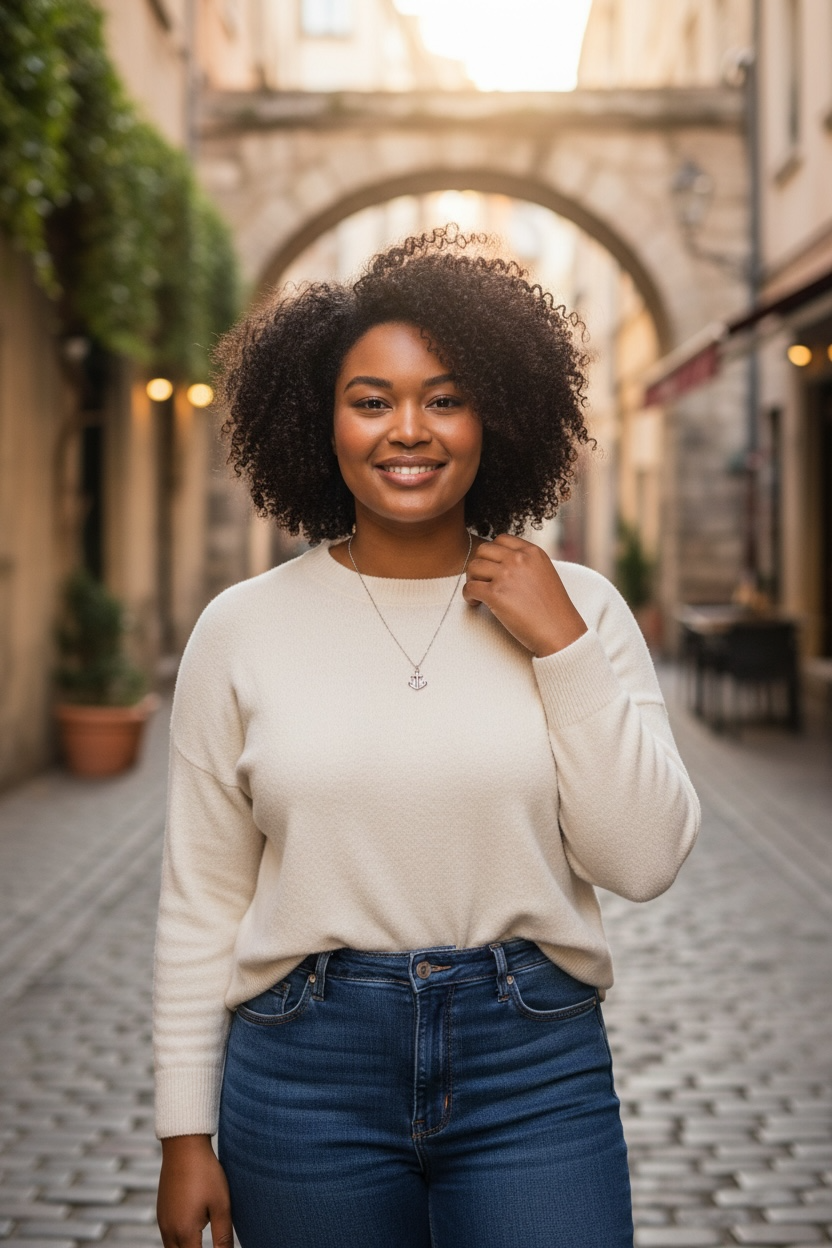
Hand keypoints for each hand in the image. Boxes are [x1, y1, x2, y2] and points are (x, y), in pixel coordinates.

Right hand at [157, 1135, 232, 1247]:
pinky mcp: (161, 1213)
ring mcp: (163, 1222)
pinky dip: (180, 1243)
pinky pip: (168, 1238)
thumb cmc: (206, 1173)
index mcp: (185, 1233)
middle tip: (209, 1243)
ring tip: (202, 1242)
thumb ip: (223, 1237)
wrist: (184, 1146)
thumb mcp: (221, 1205)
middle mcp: (169, 1231)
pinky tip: (192, 1234)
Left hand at [462, 534, 586, 656]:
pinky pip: (470, 587)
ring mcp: (506, 575)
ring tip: (479, 594)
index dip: (492, 553)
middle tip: (481, 580)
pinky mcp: (496, 594)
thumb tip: (502, 563)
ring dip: (472, 580)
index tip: (492, 567)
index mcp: (533, 552)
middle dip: (479, 564)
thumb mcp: (545, 573)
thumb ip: (527, 563)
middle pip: (483, 550)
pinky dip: (468, 596)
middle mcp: (519, 559)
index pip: (501, 539)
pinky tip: (476, 603)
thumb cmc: (553, 609)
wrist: (559, 631)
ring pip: (473, 567)